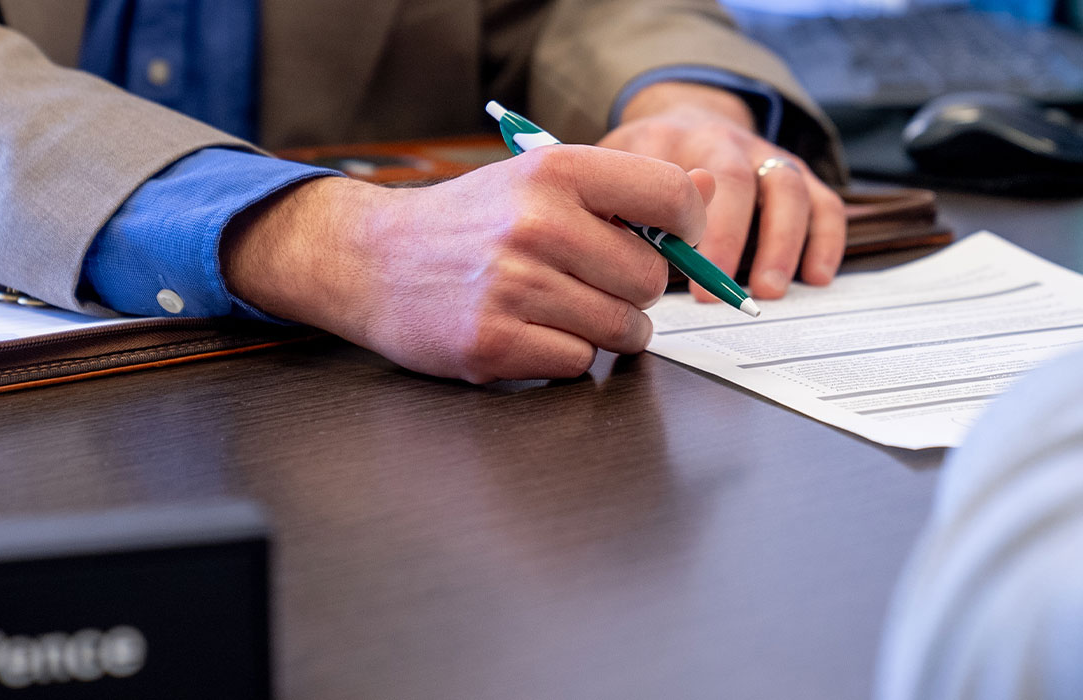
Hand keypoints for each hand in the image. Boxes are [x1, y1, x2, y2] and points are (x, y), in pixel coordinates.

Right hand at [223, 145, 713, 382]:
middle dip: (633, 289)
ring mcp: (512, 286)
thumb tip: (710, 195)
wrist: (372, 260)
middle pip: (651, 278)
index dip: (688, 228)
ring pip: (621, 328)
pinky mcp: (491, 343)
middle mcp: (535, 223)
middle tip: (592, 281)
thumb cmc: (471, 223)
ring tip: (560, 307)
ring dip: (604, 329)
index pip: (670, 197)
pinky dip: (563, 356)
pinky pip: (577, 364)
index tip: (674, 240)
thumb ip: (626, 190)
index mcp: (554, 171)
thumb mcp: (541, 181)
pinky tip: (528, 331)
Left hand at [598, 82, 845, 299]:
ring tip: (769, 290)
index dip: (682, 227)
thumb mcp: (612, 176)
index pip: (677, 178)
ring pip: (785, 185)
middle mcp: (720, 139)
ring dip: (781, 242)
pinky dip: (826, 239)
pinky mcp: (795, 172)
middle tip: (722, 288)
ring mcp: (763, 154)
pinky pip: (823, 200)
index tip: (683, 272)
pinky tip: (816, 278)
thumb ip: (614, 209)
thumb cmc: (641, 168)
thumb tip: (619, 260)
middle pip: (734, 179)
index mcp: (668, 140)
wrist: (682, 118)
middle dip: (730, 237)